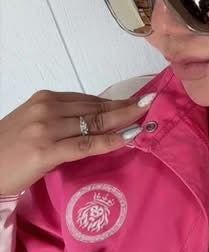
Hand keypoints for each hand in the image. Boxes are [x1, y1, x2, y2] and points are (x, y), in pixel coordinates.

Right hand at [0, 90, 154, 194]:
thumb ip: (60, 120)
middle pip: (94, 108)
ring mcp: (46, 129)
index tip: (135, 101)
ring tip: (146, 117)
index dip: (114, 101)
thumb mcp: (34, 125)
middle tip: (151, 103)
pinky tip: (129, 137)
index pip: (88, 99)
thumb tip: (94, 122)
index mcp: (44, 100)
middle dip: (125, 106)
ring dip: (123, 120)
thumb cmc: (8, 150)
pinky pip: (85, 144)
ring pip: (93, 123)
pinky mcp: (46, 151)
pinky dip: (110, 140)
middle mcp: (47, 109)